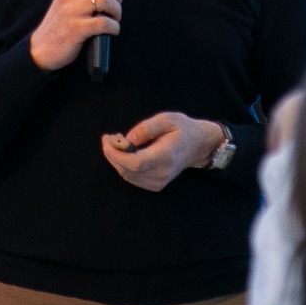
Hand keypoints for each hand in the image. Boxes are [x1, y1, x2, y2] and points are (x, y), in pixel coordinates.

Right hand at [27, 0, 122, 70]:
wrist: (42, 50)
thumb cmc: (60, 24)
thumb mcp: (65, 1)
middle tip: (118, 2)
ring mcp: (71, 12)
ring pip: (104, 0)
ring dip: (117, 10)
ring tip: (115, 18)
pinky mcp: (76, 29)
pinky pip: (103, 22)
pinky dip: (114, 26)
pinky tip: (113, 30)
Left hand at [102, 113, 222, 191]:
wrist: (198, 146)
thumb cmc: (183, 129)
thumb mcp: (167, 119)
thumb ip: (146, 128)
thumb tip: (128, 139)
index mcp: (166, 156)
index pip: (135, 163)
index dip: (116, 154)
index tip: (107, 140)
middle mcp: (162, 173)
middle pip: (127, 170)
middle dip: (112, 154)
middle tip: (108, 138)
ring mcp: (159, 182)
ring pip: (127, 175)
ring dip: (116, 160)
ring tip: (115, 142)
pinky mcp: (156, 185)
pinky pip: (132, 177)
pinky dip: (124, 165)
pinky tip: (126, 153)